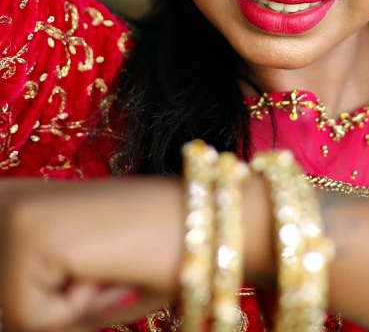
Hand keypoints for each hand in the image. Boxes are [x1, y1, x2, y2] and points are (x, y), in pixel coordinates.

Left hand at [0, 179, 183, 331]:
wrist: (201, 219)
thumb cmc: (148, 248)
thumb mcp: (72, 267)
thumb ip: (34, 285)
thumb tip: (5, 313)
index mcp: (11, 197)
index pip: (5, 292)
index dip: (54, 300)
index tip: (91, 269)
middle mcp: (4, 196)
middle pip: (6, 303)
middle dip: (58, 307)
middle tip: (105, 269)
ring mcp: (14, 210)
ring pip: (16, 317)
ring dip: (69, 311)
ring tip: (108, 267)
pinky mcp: (29, 234)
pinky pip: (33, 320)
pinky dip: (76, 311)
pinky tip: (107, 268)